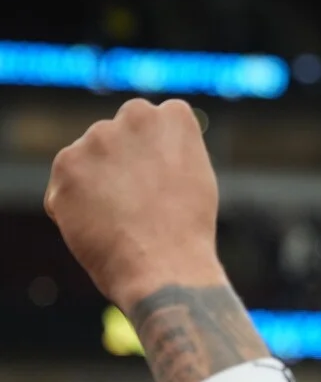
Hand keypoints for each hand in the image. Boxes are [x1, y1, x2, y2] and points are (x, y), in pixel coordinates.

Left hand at [45, 98, 226, 312]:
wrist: (165, 266)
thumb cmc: (187, 230)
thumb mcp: (195, 177)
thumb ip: (168, 151)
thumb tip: (141, 151)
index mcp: (174, 116)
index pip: (154, 120)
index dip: (154, 155)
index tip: (161, 181)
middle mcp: (136, 115)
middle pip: (116, 136)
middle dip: (119, 163)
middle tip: (138, 204)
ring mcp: (98, 138)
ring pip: (88, 160)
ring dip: (96, 184)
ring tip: (122, 220)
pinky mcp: (67, 164)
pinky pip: (65, 185)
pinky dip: (75, 206)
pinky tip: (101, 227)